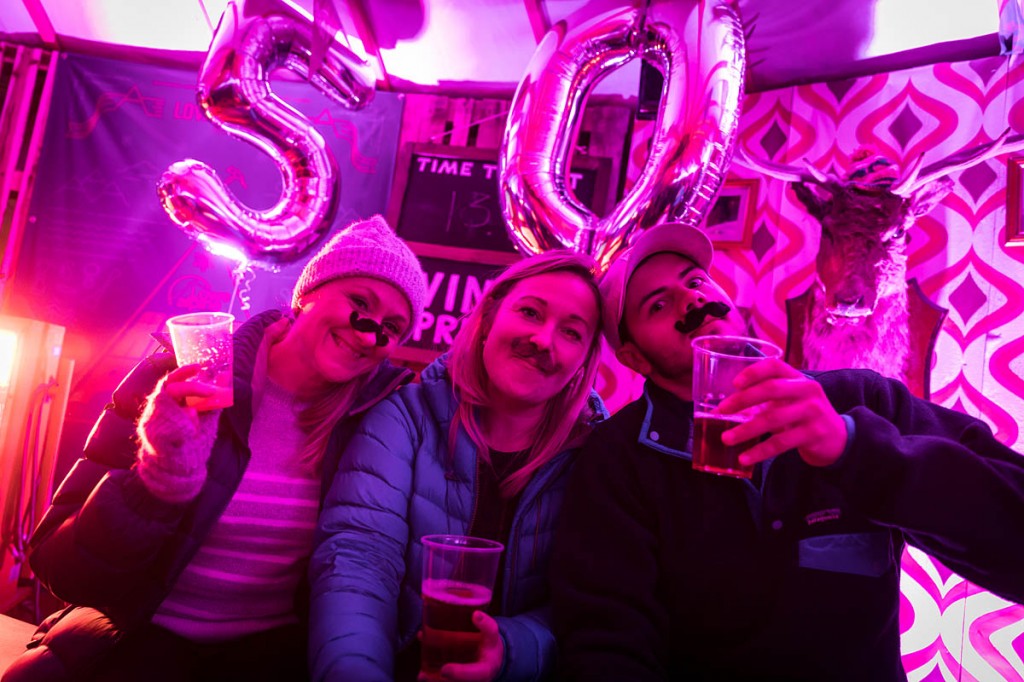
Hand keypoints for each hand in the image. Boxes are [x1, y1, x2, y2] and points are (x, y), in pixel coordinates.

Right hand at [136, 365, 220, 501]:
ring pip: (164, 404)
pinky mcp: (153, 438)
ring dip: (185, 411)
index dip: (183, 371)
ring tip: (198, 418)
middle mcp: (158, 411)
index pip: (171, 380)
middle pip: (168, 387)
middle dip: (192, 387)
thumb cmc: (192, 443)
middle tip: (211, 391)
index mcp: (170, 404)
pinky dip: (181, 427)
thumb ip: (214, 399)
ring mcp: (152, 423)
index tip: (199, 366)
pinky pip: (165, 426)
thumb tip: (226, 376)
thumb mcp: (206, 418)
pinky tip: (189, 433)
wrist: (180, 473)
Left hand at [420, 611, 503, 681]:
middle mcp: (474, 680)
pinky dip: (431, 678)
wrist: (491, 657)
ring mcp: (463, 681)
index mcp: (485, 670)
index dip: (459, 674)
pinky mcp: (455, 680)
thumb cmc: (489, 646)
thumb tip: (475, 614)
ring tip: (422, 676)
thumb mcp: (492, 635)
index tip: (444, 670)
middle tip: (425, 676)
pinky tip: (422, 674)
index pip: (475, 674)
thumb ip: (486, 625)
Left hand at [716, 358, 846, 467]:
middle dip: (742, 400)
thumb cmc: (805, 415)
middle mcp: (807, 390)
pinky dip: (759, 451)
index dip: (753, 372)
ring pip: (772, 419)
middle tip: (721, 411)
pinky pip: (780, 443)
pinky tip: (744, 458)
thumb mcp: (792, 399)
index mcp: (798, 378)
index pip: (774, 366)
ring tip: (726, 439)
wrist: (838, 438)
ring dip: (745, 430)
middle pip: (770, 389)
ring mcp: (813, 412)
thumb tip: (730, 403)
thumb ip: (768, 396)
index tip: (734, 383)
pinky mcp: (813, 434)